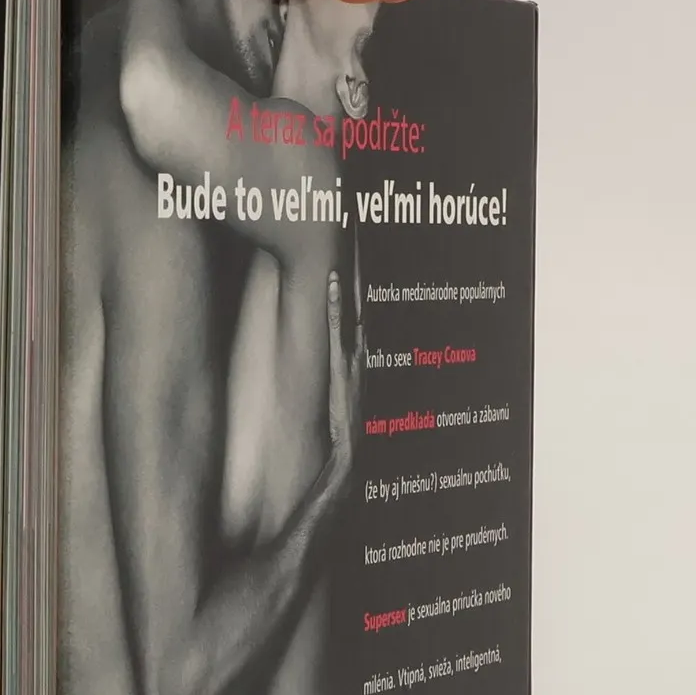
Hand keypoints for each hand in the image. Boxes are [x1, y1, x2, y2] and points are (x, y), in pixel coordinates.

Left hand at [0, 0, 432, 515]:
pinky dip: (328, 112)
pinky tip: (384, 104)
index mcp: (53, 69)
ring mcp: (159, 148)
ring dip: (338, 21)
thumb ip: (44, 155)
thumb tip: (142, 90)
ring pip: (259, 52)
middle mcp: (111, 90)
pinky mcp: (189, 208)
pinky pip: (268, 140)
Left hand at [324, 261, 364, 487]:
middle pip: (362, 306)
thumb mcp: (347, 395)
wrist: (350, 448)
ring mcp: (353, 356)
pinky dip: (336, 305)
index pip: (362, 317)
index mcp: (363, 358)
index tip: (356, 264)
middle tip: (356, 246)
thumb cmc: (345, 425)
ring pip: (352, 311)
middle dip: (360, 278)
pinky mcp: (341, 362)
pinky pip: (338, 328)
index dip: (359, 291)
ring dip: (349, 284)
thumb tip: (337, 366)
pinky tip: (333, 284)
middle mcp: (362, 352)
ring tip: (343, 255)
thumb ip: (345, 377)